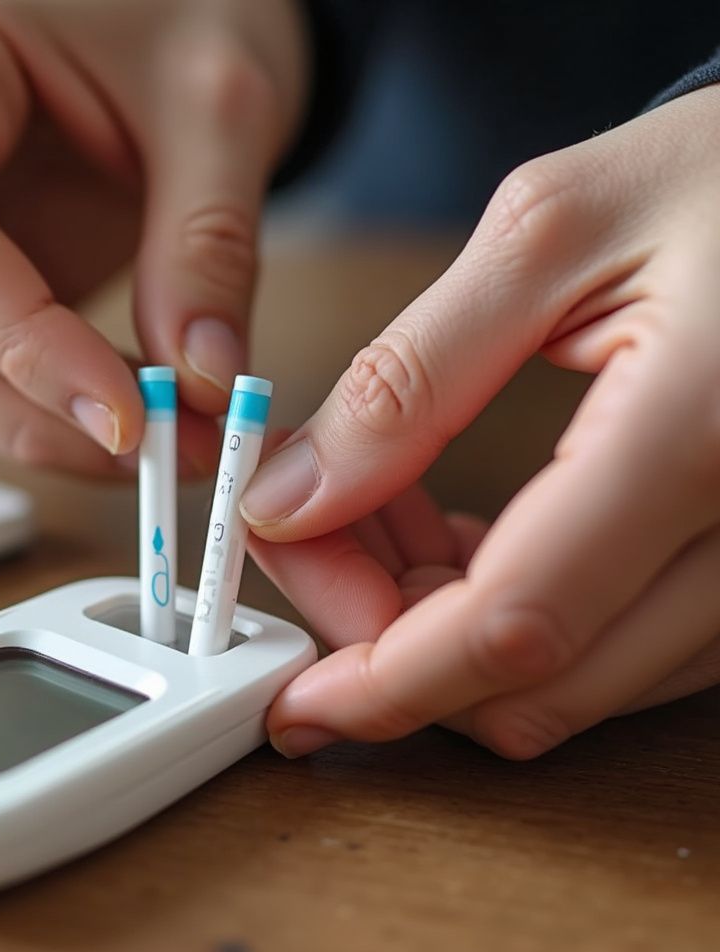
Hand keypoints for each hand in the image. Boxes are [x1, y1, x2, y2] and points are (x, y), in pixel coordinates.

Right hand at [0, 0, 304, 474]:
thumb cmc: (186, 0)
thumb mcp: (222, 106)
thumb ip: (208, 246)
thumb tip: (200, 384)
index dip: (25, 351)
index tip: (130, 419)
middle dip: (24, 413)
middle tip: (153, 455)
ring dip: (26, 421)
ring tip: (153, 440)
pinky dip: (35, 401)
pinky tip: (120, 410)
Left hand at [244, 84, 719, 759]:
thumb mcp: (544, 236)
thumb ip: (406, 382)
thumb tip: (290, 499)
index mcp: (700, 433)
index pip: (515, 624)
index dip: (385, 682)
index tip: (296, 698)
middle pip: (537, 687)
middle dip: (391, 650)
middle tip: (314, 548)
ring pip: (569, 682)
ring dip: (441, 632)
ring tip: (381, 514)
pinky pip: (613, 648)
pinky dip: (505, 617)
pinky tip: (457, 536)